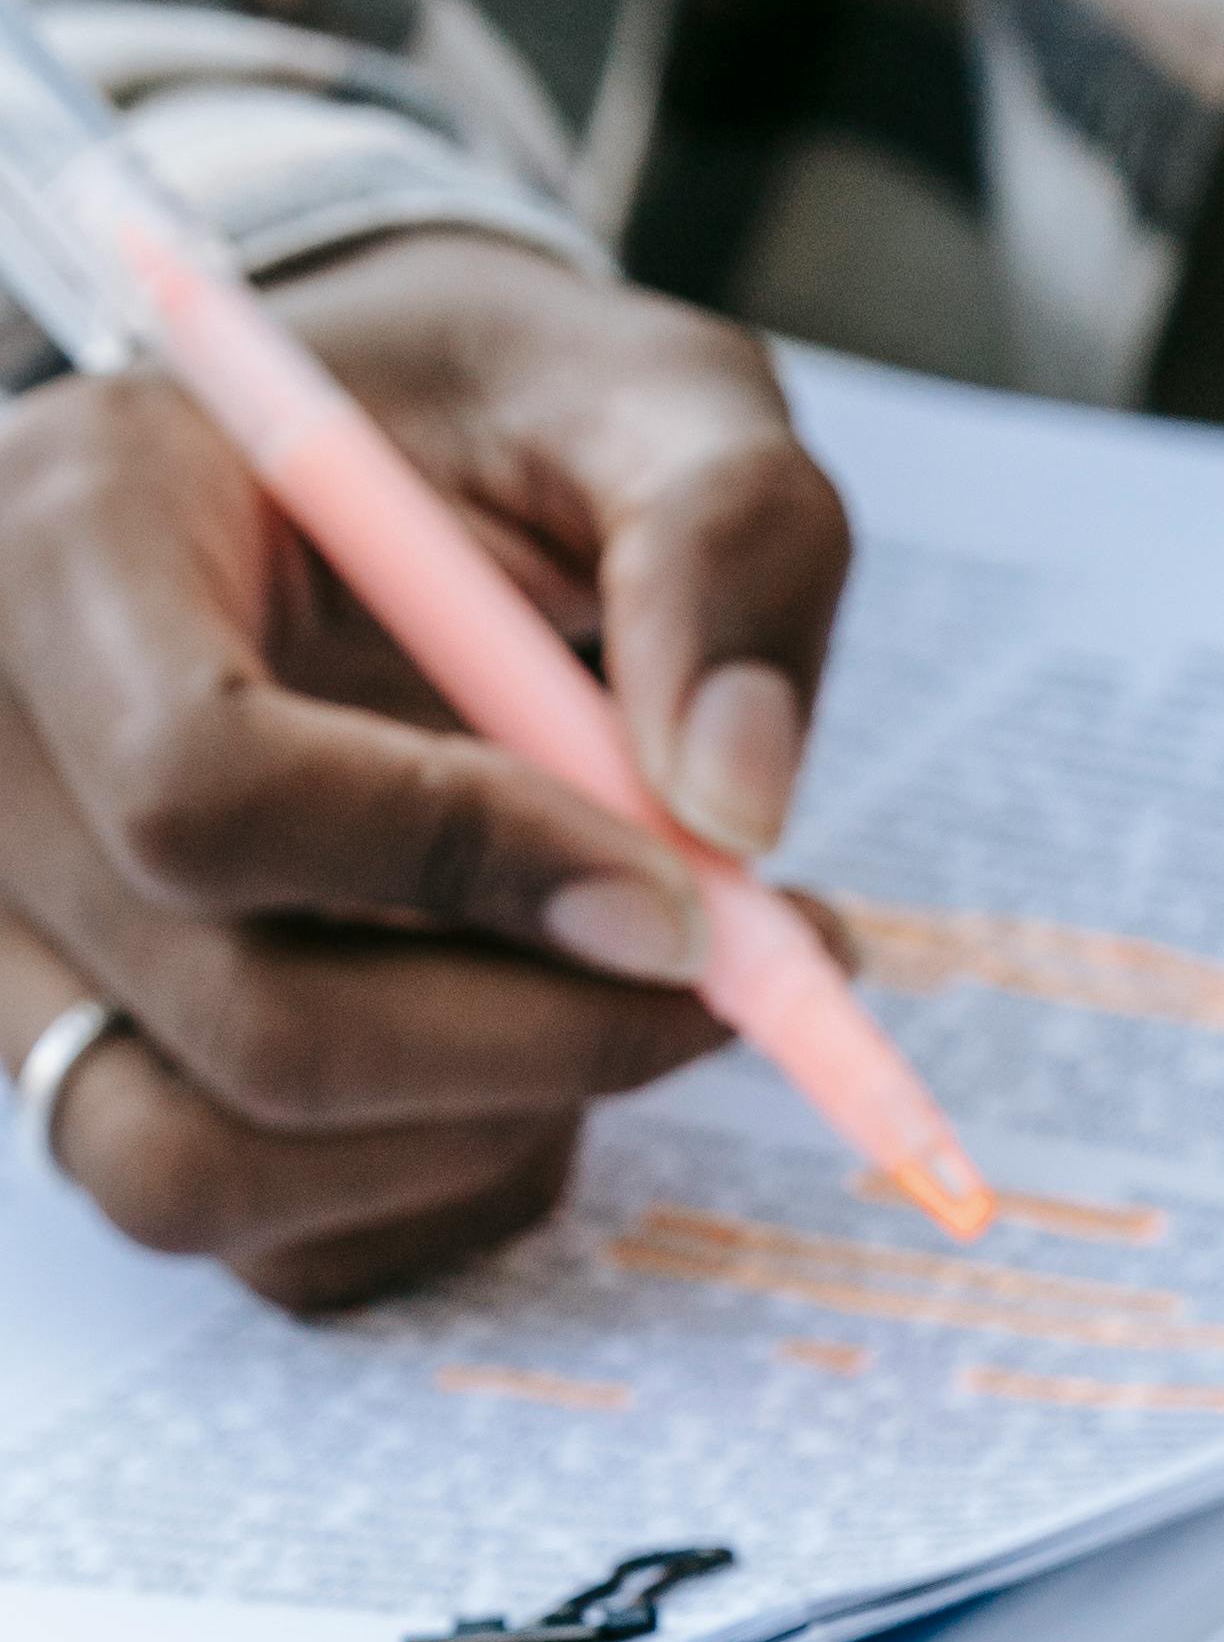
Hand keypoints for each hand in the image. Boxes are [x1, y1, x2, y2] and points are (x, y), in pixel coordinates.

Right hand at [0, 230, 848, 1308]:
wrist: (379, 491)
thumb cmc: (497, 435)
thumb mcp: (641, 400)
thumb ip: (723, 542)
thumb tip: (734, 808)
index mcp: (73, 540)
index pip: (204, 787)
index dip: (465, 870)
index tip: (683, 897)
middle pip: (240, 1023)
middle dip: (539, 1040)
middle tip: (733, 981)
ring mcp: (10, 943)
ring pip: (208, 1171)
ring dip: (480, 1140)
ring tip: (630, 1013)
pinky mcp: (83, 1071)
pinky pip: (259, 1241)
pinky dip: (442, 1196)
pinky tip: (538, 1063)